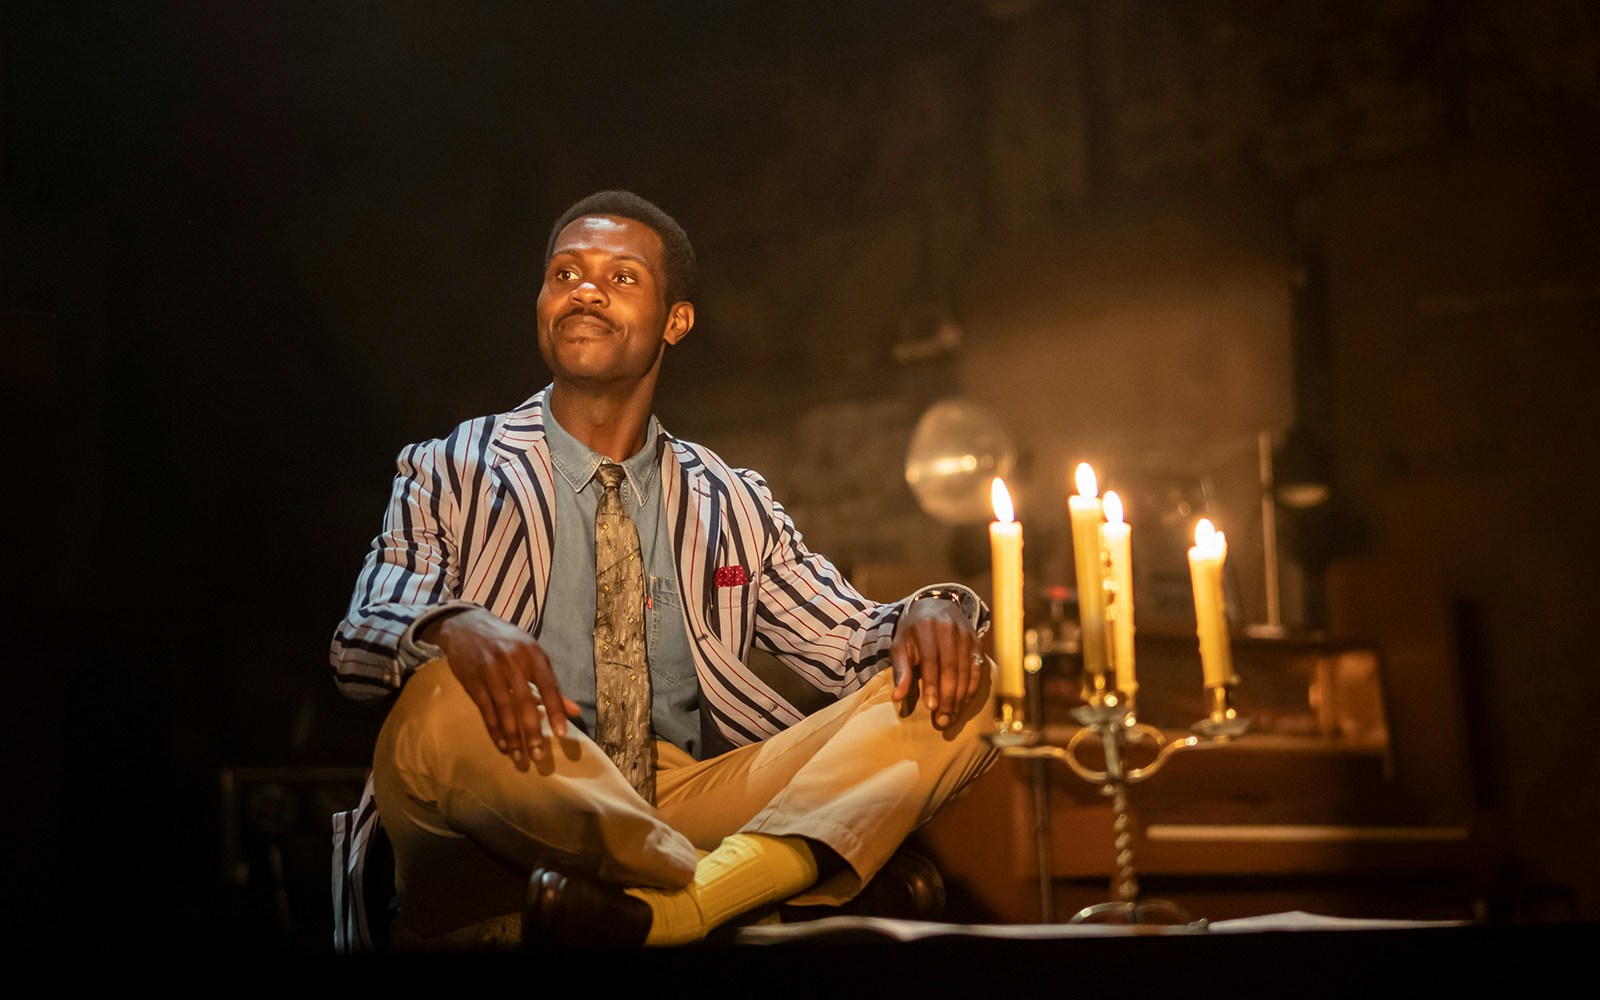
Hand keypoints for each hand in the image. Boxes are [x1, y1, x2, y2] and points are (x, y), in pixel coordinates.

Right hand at [419, 608, 580, 765]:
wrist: (465, 625)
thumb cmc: (506, 642)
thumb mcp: (531, 654)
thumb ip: (551, 684)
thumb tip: (575, 711)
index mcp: (532, 654)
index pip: (548, 686)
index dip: (555, 711)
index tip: (561, 735)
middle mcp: (512, 662)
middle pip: (525, 703)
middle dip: (532, 732)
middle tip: (539, 756)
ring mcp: (490, 672)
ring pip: (504, 711)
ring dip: (513, 738)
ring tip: (520, 758)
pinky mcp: (473, 682)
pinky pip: (486, 712)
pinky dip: (495, 731)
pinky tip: (502, 746)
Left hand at [890, 596, 982, 730]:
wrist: (936, 606)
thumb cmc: (914, 632)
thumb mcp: (900, 645)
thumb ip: (900, 670)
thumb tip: (897, 697)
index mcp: (926, 627)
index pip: (931, 660)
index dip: (932, 685)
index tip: (930, 707)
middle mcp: (949, 628)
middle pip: (951, 668)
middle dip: (947, 697)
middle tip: (942, 720)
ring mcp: (966, 634)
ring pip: (966, 670)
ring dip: (960, 697)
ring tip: (951, 717)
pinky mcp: (977, 642)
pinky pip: (977, 669)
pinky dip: (971, 688)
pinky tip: (963, 704)